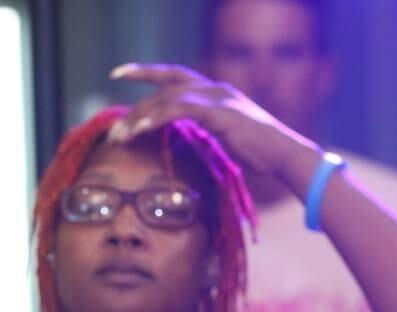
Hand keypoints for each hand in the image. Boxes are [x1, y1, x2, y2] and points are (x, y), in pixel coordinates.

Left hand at [108, 63, 318, 180]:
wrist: (283, 155)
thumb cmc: (255, 151)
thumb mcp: (220, 135)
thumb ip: (199, 128)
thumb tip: (176, 136)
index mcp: (214, 92)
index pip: (174, 74)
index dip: (147, 71)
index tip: (119, 73)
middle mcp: (215, 88)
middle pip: (167, 83)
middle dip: (137, 92)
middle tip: (113, 104)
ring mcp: (218, 98)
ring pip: (168, 98)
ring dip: (140, 116)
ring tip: (119, 135)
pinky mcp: (220, 112)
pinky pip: (180, 110)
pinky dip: (157, 119)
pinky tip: (139, 130)